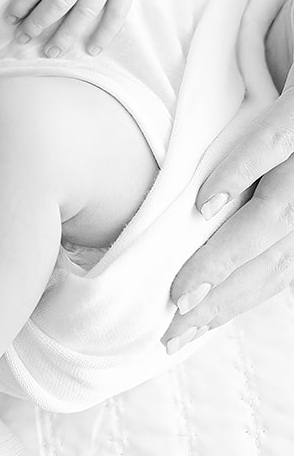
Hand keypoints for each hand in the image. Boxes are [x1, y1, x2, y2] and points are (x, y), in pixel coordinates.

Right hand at [163, 87, 293, 351]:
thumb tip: (222, 203)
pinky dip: (238, 173)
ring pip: (277, 215)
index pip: (286, 261)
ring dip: (223, 258)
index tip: (194, 325)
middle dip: (226, 300)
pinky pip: (277, 143)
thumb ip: (269, 167)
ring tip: (182, 292)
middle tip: (174, 333)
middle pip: (280, 255)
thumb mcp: (291, 122)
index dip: (241, 296)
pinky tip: (205, 202)